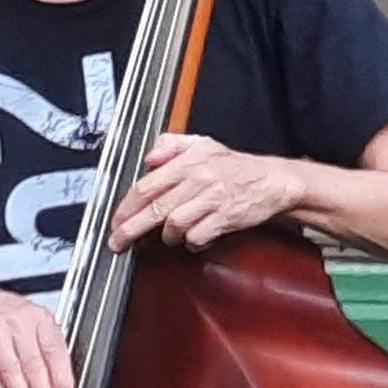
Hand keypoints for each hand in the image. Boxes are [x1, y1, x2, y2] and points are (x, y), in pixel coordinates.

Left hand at [109, 133, 303, 251]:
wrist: (273, 180)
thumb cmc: (234, 166)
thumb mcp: (201, 144)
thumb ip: (170, 145)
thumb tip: (148, 157)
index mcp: (187, 163)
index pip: (146, 187)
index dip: (126, 207)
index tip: (114, 221)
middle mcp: (198, 180)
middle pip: (155, 209)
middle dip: (131, 229)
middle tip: (118, 242)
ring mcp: (212, 200)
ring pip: (174, 225)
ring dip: (166, 236)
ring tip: (167, 236)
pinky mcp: (225, 218)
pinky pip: (197, 237)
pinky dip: (191, 243)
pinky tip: (192, 239)